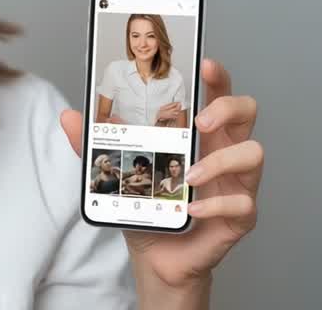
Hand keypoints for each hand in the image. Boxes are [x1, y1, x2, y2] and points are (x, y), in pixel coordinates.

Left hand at [61, 59, 262, 291]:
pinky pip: (243, 203)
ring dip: (220, 161)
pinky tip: (191, 209)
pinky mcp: (240, 215)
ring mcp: (237, 182)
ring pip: (253, 154)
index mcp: (199, 133)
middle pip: (247, 111)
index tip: (203, 64)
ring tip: (189, 175)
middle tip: (198, 122)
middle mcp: (224, 150)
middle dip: (227, 108)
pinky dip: (215, 205)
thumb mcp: (117, 170)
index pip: (216, 93)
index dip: (216, 76)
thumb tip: (68, 116)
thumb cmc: (147, 206)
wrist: (155, 256)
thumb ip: (95, 143)